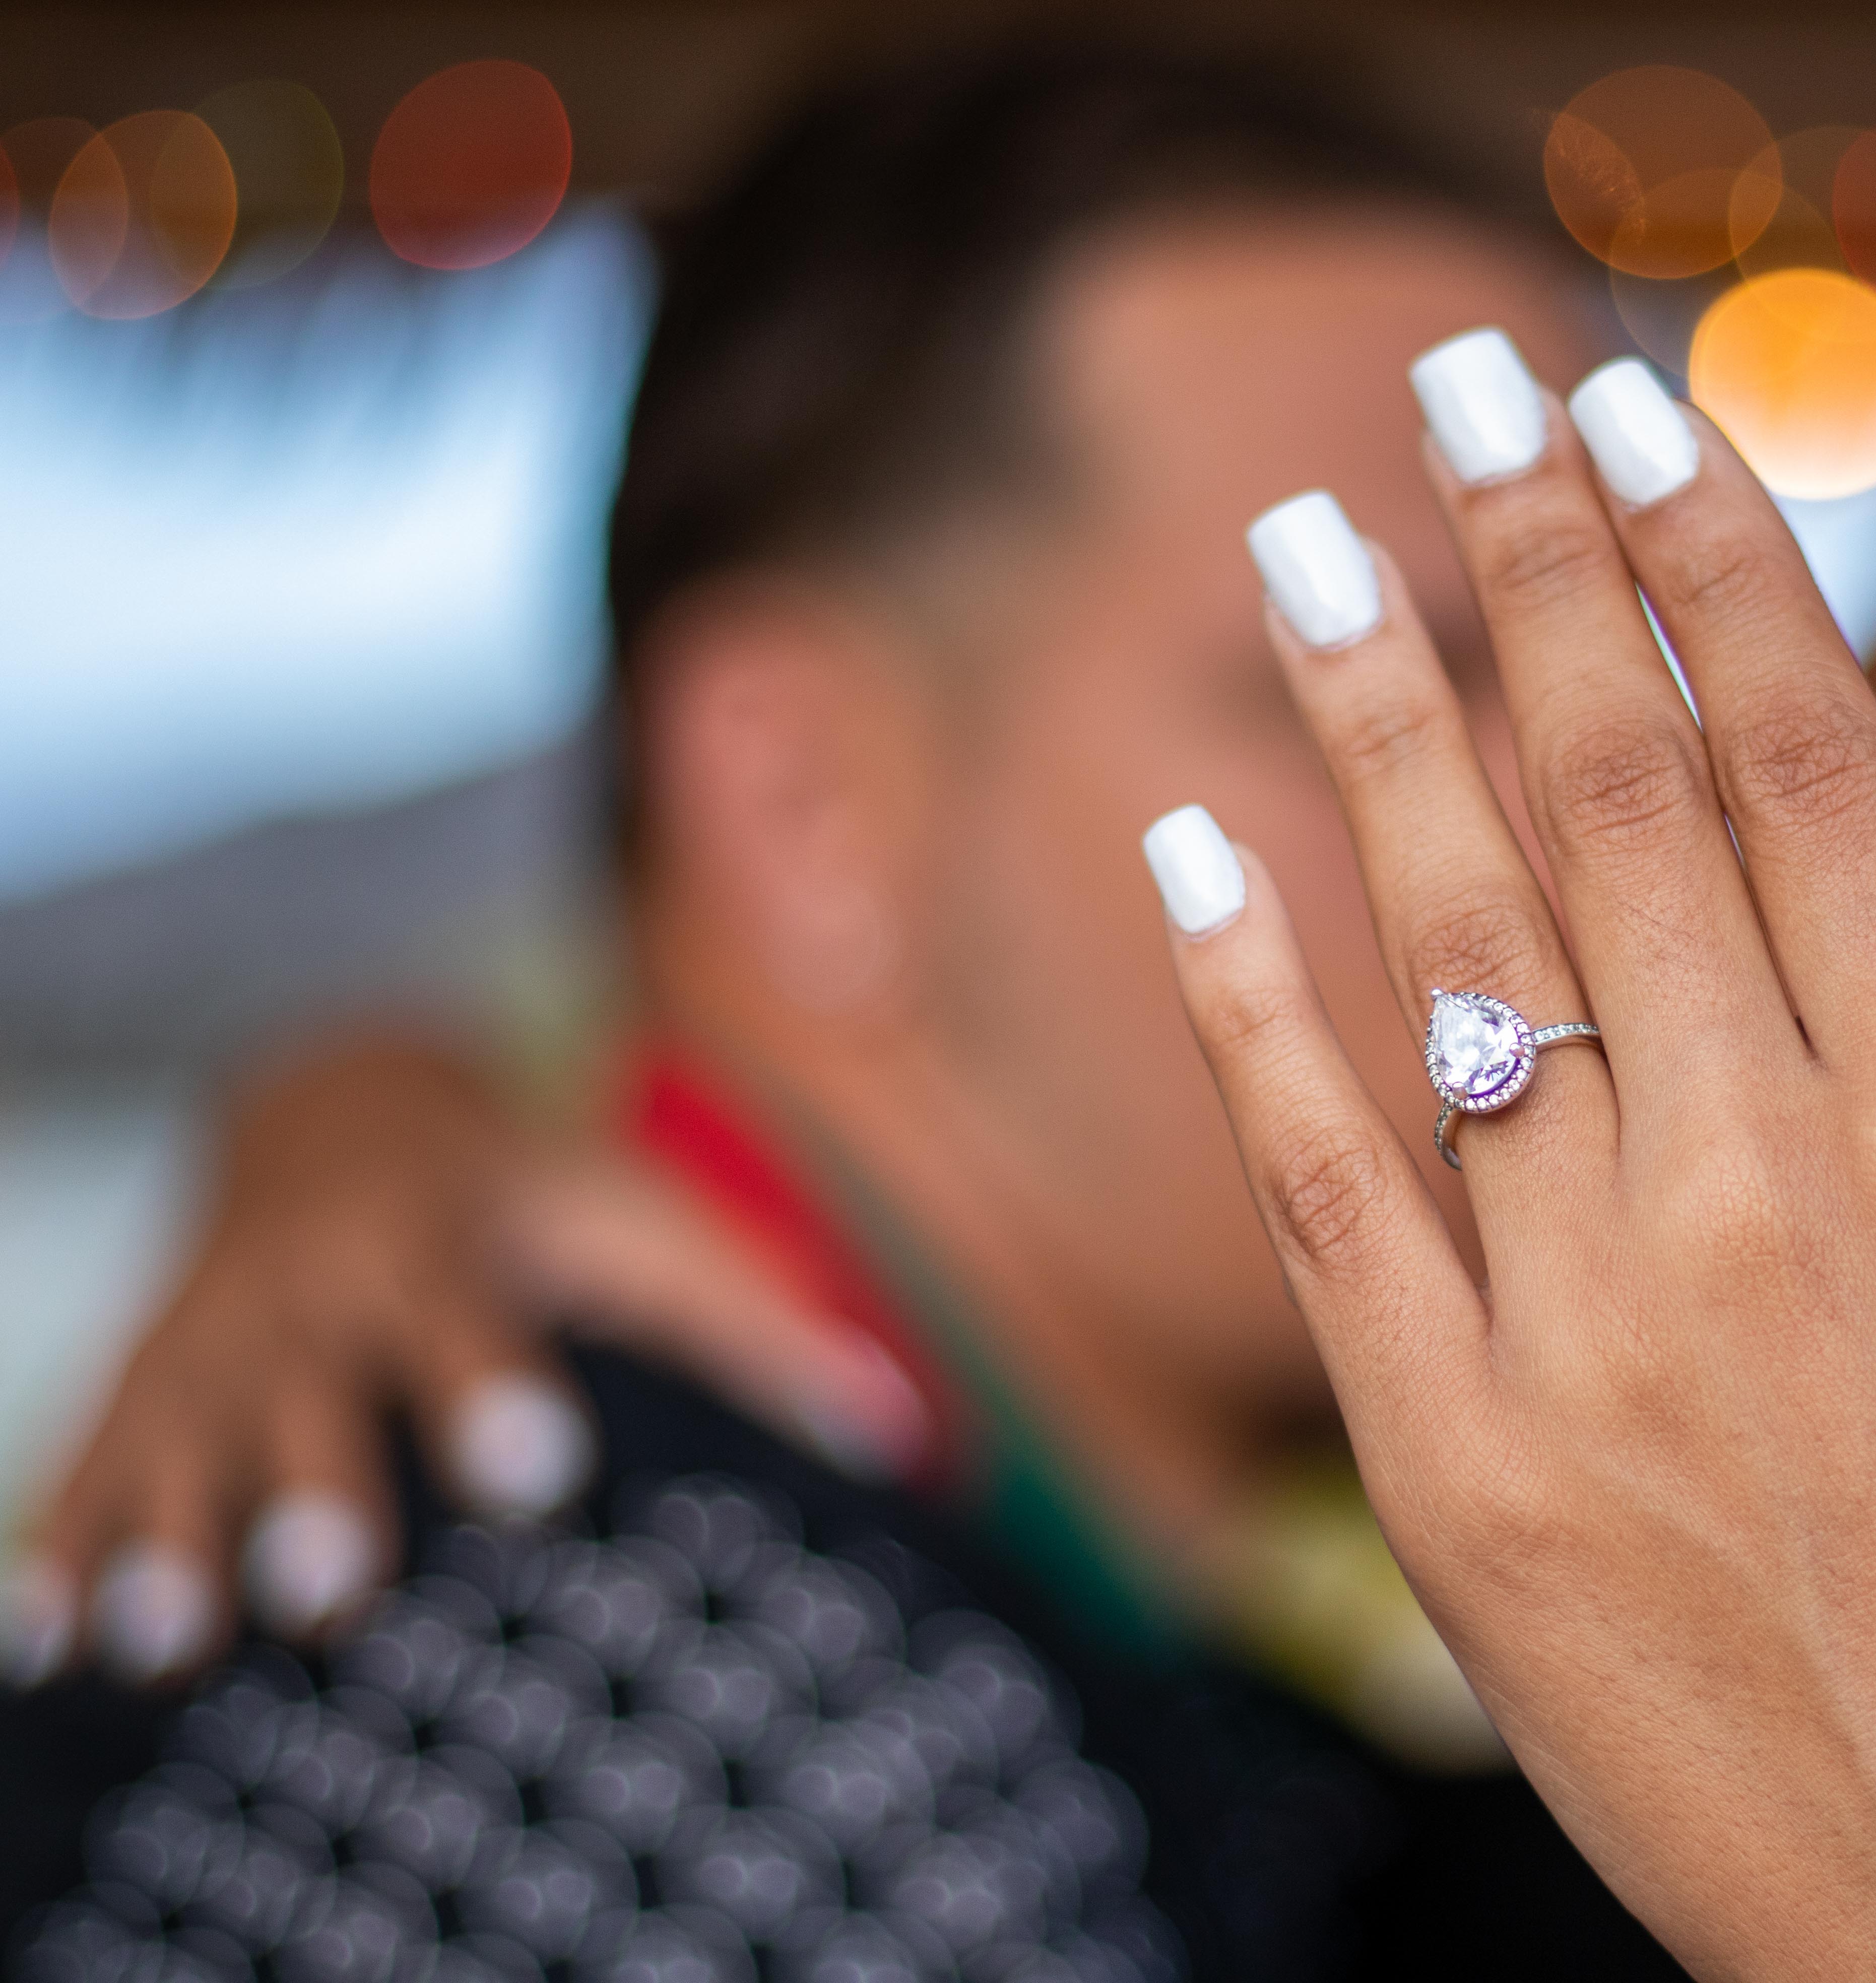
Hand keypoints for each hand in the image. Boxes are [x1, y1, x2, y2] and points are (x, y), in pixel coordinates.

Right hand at [4, 1035, 926, 1685]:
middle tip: (332, 1590)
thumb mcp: (637, 1216)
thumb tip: (909, 1435)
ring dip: (171, 1541)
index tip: (541, 1469)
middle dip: (313, 1486)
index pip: (469, 1313)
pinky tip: (39, 1649)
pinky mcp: (136, 1387)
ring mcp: (208, 1341)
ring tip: (169, 1645)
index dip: (497, 1386)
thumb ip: (756, 1322)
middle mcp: (309, 1287)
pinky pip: (82, 1469)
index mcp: (437, 1239)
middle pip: (308, 1392)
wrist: (336, 1104)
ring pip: (176, 1444)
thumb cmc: (530, 1192)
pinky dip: (60, 1553)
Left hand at [1146, 336, 1875, 1977]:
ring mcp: (1591, 1338)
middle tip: (1455, 374)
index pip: (1816, 757)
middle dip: (1531, 565)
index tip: (1633, 401)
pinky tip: (1192, 844)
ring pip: (1454, 957)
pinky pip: (1321, 1180)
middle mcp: (1767, 1205)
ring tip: (1301, 538)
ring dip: (1370, 725)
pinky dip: (1247, 1004)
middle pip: (1622, 800)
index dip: (1716, 557)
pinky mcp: (1458, 1473)